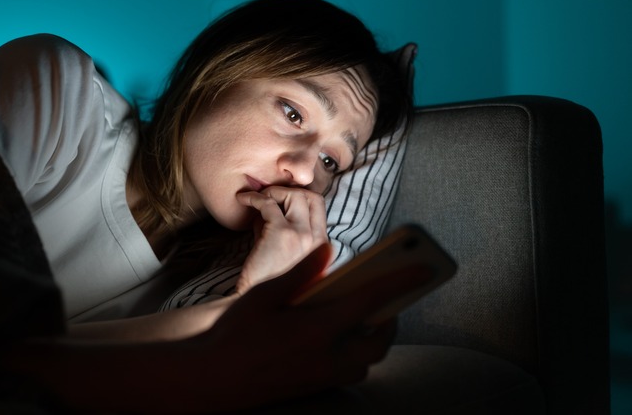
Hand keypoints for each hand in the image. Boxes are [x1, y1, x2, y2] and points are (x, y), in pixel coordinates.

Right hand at [191, 243, 431, 409]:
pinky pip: (349, 372)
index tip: (426, 269)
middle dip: (391, 318)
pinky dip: (354, 356)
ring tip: (364, 319)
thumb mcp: (263, 295)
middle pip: (379, 339)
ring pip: (366, 361)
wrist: (212, 379)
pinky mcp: (313, 387)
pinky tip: (337, 341)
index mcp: (317, 327)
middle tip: (388, 300)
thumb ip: (301, 274)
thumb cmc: (234, 334)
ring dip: (373, 340)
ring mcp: (321, 376)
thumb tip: (328, 251)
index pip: (371, 299)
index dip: (401, 281)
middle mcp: (327, 356)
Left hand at [235, 186, 328, 292]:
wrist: (257, 307)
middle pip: (313, 197)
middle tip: (269, 197)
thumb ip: (283, 230)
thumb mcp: (284, 255)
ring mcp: (303, 236)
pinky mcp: (281, 234)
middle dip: (290, 191)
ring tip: (255, 199)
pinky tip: (243, 200)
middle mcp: (318, 241)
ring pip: (295, 195)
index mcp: (322, 248)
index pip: (319, 208)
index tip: (279, 202)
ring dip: (273, 192)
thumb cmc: (266, 282)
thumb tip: (269, 207)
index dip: (299, 199)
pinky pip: (269, 203)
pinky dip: (254, 197)